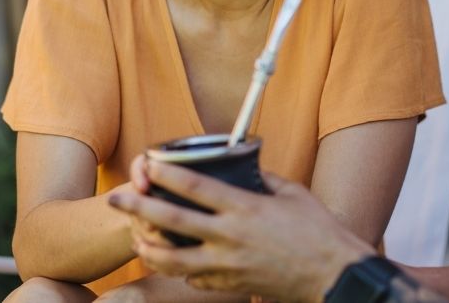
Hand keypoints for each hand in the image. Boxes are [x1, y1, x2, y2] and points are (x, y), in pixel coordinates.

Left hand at [108, 160, 374, 302]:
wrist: (332, 275)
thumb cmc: (318, 231)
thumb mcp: (293, 193)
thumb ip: (264, 180)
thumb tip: (245, 170)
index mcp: (245, 208)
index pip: (196, 187)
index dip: (167, 174)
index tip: (146, 163)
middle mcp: (230, 237)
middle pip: (172, 221)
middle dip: (138, 208)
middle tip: (115, 198)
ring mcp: (227, 265)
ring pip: (172, 260)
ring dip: (148, 248)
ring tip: (134, 239)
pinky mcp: (230, 285)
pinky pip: (194, 279)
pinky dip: (180, 270)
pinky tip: (174, 262)